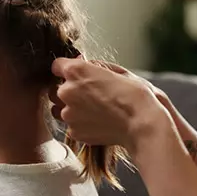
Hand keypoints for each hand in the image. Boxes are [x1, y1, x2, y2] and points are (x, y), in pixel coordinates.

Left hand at [50, 60, 170, 120]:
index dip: (67, 70)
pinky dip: (81, 124)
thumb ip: (94, 65)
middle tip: (89, 95)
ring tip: (94, 110)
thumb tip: (83, 63)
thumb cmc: (134, 95)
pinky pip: (71, 126)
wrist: (141, 123)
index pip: (56, 66)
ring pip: (60, 110)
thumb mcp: (116, 70)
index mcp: (75, 71)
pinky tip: (98, 121)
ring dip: (72, 108)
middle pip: (55, 89)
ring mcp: (69, 114)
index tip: (77, 75)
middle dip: (68, 91)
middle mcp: (66, 92)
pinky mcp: (74, 132)